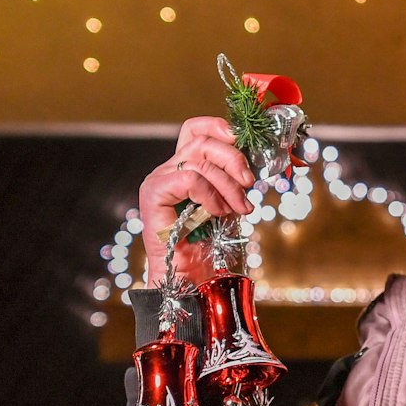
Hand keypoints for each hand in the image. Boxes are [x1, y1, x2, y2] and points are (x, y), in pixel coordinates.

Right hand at [138, 116, 257, 283]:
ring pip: (200, 162)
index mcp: (184, 168)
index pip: (195, 130)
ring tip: (238, 209)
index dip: (217, 127)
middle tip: (249, 183)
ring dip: (228, 186)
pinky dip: (210, 195)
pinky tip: (218, 212)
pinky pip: (189, 180)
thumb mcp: (230, 201)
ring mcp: (158, 181)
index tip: (240, 139)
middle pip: (202, 142)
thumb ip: (234, 177)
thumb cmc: (211, 244)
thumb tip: (252, 158)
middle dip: (233, 159)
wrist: (192, 278)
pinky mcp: (152, 194)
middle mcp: (168, 170)